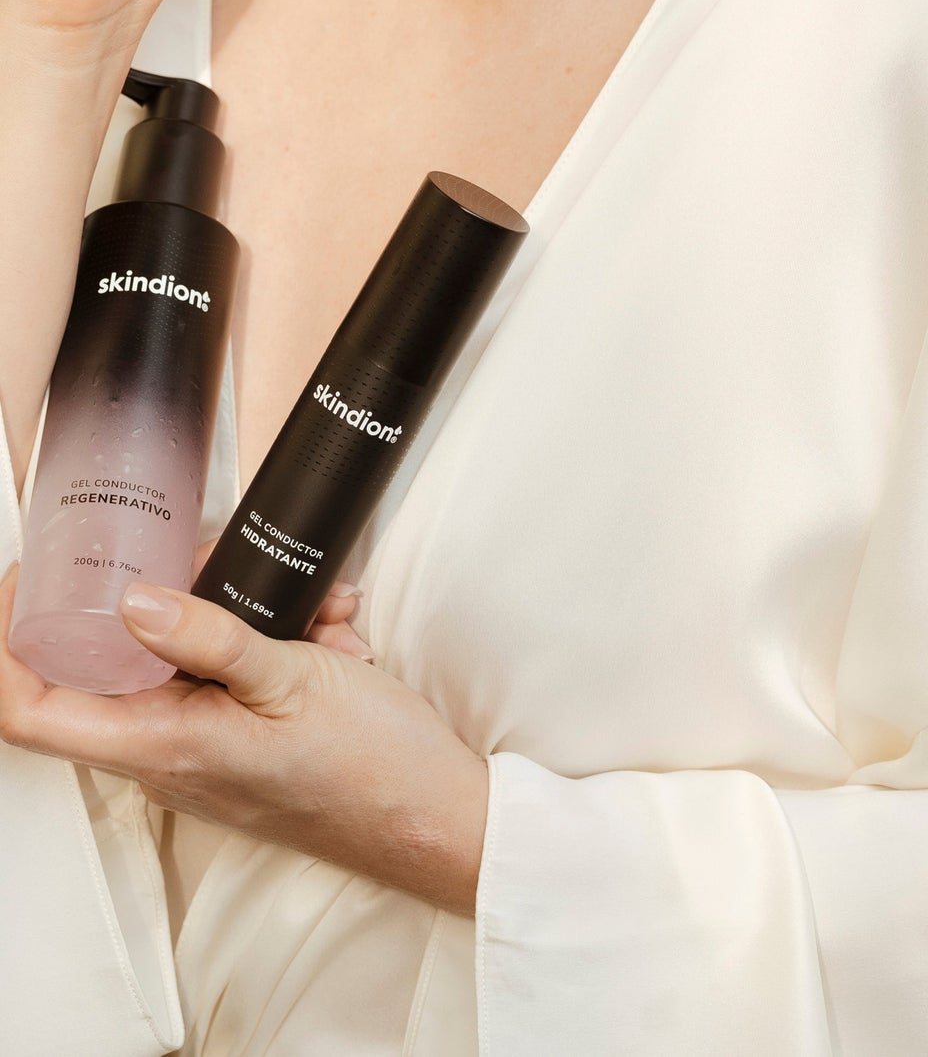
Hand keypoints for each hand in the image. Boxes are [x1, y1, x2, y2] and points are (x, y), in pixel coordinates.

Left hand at [0, 563, 487, 917]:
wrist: (439, 819)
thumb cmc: (371, 767)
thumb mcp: (292, 680)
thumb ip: (210, 638)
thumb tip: (132, 600)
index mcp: (162, 748)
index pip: (30, 710)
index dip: (9, 642)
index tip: (29, 577)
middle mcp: (169, 755)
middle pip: (106, 667)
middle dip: (151, 597)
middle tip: (197, 553)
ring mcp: (206, 748)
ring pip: (181, 659)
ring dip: (239, 614)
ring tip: (307, 605)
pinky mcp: (245, 737)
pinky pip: (234, 672)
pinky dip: (278, 636)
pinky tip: (332, 630)